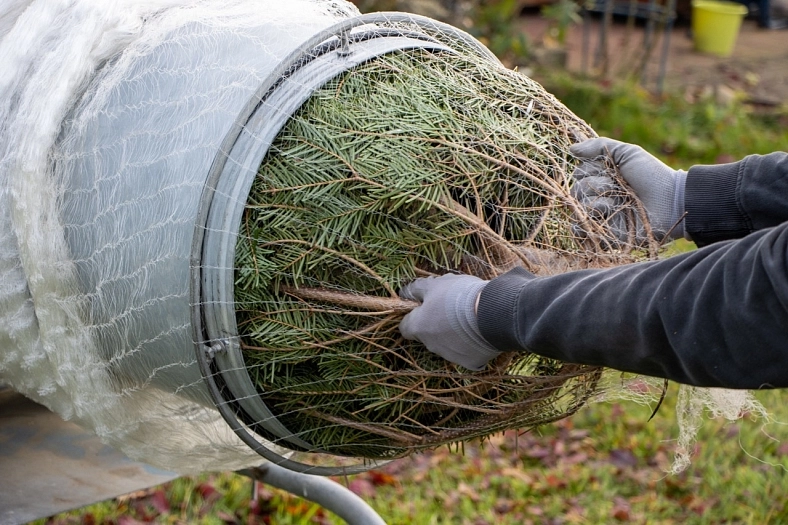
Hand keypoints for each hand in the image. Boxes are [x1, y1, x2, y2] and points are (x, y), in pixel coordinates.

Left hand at [399, 274, 500, 370]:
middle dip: (436, 323)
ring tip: (470, 318)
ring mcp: (450, 356)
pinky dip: (471, 345)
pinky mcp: (469, 363)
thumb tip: (405, 292)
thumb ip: (417, 289)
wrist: (492, 313)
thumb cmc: (459, 296)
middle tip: (452, 308)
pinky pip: (467, 353)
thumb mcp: (435, 284)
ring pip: (447, 344)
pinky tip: (480, 332)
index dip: (414, 315)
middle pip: (428, 335)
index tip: (424, 306)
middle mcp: (431, 345)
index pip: (405, 327)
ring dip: (453, 334)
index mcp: (419, 327)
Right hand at [570, 138, 687, 241]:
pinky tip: (605, 215)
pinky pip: (579, 230)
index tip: (610, 169)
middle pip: (576, 190)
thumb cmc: (652, 176)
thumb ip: (599, 146)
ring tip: (619, 204)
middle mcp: (598, 195)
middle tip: (617, 187)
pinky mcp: (603, 233)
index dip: (591, 169)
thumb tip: (570, 148)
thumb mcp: (628, 153)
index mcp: (602, 177)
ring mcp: (600, 215)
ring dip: (598, 202)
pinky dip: (587, 223)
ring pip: (579, 207)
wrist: (671, 202)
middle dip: (596, 185)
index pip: (579, 172)